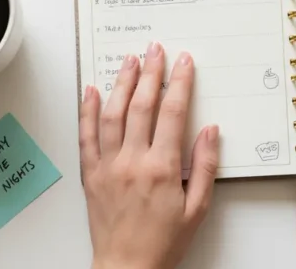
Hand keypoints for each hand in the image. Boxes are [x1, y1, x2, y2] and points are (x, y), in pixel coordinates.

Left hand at [80, 43, 219, 268]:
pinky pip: (86, 136)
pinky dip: (88, 111)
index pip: (172, 113)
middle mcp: (132, 162)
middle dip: (150, 73)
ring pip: (113, 114)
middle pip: (141, 105)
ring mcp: (108, 166)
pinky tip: (92, 91)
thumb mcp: (197, 209)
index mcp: (161, 168)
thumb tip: (209, 131)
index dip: (180, 83)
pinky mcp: (91, 175)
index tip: (184, 64)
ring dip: (121, 83)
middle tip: (156, 50)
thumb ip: (204, 166)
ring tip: (128, 60)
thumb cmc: (162, 244)